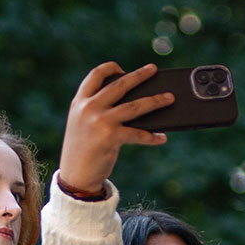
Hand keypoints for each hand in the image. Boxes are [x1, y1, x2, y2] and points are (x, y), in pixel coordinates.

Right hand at [58, 63, 173, 193]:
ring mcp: (100, 121)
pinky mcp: (111, 137)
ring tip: (169, 98)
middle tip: (153, 69)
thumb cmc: (83, 150)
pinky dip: (152, 136)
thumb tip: (133, 102)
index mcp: (80, 102)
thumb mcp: (82, 123)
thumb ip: (96, 109)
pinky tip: (161, 137)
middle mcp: (89, 108)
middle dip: (139, 75)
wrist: (75, 176)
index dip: (111, 68)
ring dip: (155, 101)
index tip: (123, 69)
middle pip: (120, 85)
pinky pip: (138, 133)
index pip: (96, 75)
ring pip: (134, 106)